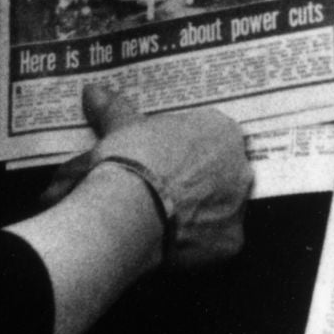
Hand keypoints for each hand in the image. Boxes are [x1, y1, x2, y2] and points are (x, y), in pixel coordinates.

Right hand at [77, 85, 248, 270]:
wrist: (131, 207)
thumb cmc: (132, 159)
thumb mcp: (121, 127)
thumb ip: (115, 109)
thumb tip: (94, 91)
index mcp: (222, 132)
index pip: (212, 138)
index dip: (187, 150)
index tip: (167, 159)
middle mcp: (239, 167)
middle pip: (220, 174)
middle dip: (196, 182)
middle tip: (163, 189)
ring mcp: (238, 206)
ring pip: (220, 208)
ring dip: (197, 211)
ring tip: (161, 216)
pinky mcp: (230, 240)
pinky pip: (215, 240)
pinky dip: (196, 242)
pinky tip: (170, 240)